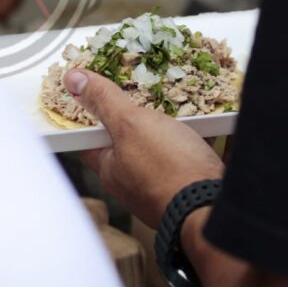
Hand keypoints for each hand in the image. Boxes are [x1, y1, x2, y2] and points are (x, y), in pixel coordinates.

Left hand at [64, 69, 223, 228]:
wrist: (214, 206)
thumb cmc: (168, 170)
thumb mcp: (129, 124)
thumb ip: (103, 101)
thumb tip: (73, 80)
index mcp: (110, 168)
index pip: (89, 137)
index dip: (89, 111)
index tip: (95, 87)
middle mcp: (133, 180)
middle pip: (128, 138)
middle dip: (138, 113)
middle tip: (143, 87)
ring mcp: (163, 184)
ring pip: (162, 145)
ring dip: (171, 123)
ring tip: (178, 98)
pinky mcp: (190, 183)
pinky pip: (189, 152)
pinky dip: (195, 136)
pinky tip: (205, 121)